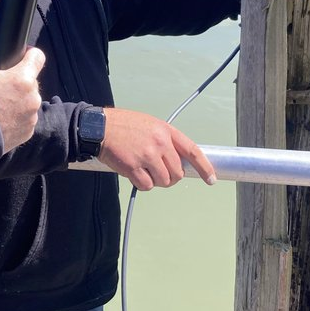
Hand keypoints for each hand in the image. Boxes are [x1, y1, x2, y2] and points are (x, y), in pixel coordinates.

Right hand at [0, 44, 44, 152]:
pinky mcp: (27, 134)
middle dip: (17, 82)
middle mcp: (33, 98)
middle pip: (30, 82)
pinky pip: (24, 120)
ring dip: (17, 102)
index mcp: (22, 79)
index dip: (29, 54)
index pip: (38, 57)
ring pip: (27, 102)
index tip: (21, 57)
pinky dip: (15, 119)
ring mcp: (31, 118)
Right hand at [99, 107, 215, 189]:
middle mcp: (159, 143)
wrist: (99, 128)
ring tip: (143, 170)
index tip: (211, 179)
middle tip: (158, 173)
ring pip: (163, 181)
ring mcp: (146, 155)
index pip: (192, 151)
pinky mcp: (133, 167)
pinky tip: (134, 173)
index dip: (204, 167)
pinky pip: (147, 185)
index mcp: (166, 131)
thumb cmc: (123, 126)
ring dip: (155, 181)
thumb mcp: (150, 125)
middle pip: (177, 172)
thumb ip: (165, 141)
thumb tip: (175, 161)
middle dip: (170, 177)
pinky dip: (142, 184)